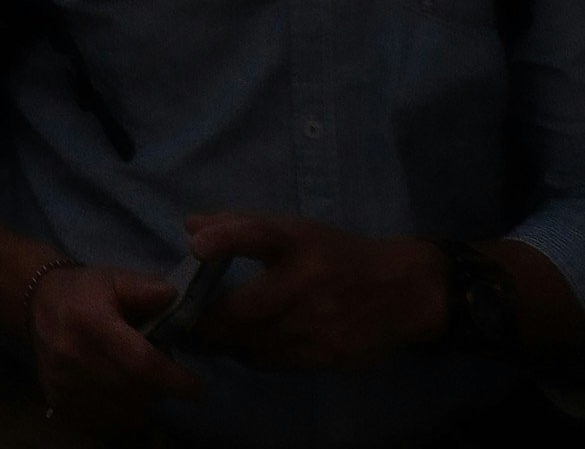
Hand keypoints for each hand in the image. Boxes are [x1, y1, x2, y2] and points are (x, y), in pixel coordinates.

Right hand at [23, 259, 200, 435]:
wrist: (36, 302)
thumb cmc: (83, 290)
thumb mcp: (113, 279)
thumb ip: (145, 288)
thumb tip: (174, 297)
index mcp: (92, 322)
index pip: (140, 361)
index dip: (172, 378)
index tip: (196, 386)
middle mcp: (75, 355)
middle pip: (134, 390)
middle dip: (156, 387)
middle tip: (157, 370)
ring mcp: (64, 381)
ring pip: (121, 411)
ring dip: (139, 401)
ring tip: (136, 379)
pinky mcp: (58, 398)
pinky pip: (102, 421)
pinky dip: (118, 414)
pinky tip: (118, 393)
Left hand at [180, 214, 447, 370]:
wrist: (400, 292)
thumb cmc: (336, 255)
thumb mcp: (295, 229)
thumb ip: (241, 226)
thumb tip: (189, 224)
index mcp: (297, 240)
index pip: (258, 233)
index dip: (226, 238)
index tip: (196, 247)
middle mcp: (307, 281)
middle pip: (246, 308)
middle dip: (209, 322)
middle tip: (183, 323)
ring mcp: (320, 322)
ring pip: (257, 342)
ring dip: (228, 342)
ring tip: (210, 337)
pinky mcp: (330, 355)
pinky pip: (278, 361)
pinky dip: (255, 355)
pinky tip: (245, 348)